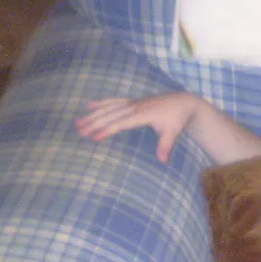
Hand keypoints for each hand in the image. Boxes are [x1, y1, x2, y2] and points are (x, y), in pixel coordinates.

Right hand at [75, 92, 206, 162]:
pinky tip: (88, 105)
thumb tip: (162, 161)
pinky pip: (114, 101)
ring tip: (77, 122)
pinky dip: (101, 103)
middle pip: (111, 115)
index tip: (94, 137)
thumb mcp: (174, 132)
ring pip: (109, 108)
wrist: (183, 101)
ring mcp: (133, 102)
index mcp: (143, 114)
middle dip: (94, 123)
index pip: (122, 123)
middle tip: (79, 132)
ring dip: (93, 114)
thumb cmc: (178, 118)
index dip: (108, 129)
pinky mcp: (132, 101)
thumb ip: (166, 145)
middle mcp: (135, 106)